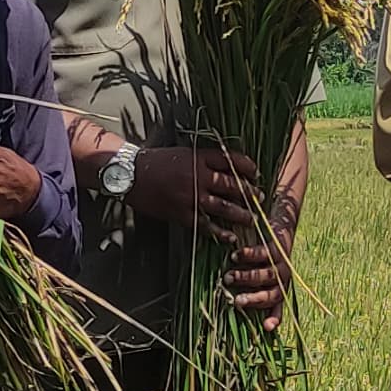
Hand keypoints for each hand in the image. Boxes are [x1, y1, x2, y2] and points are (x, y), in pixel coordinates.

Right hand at [136, 145, 277, 241]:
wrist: (130, 174)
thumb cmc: (155, 162)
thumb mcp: (182, 154)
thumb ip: (202, 160)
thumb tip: (224, 169)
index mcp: (198, 157)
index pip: (230, 159)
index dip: (247, 166)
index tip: (256, 173)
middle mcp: (198, 175)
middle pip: (231, 184)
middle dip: (249, 192)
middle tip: (260, 198)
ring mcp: (190, 196)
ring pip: (223, 206)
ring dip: (241, 213)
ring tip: (252, 219)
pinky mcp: (181, 213)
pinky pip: (205, 224)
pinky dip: (219, 232)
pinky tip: (230, 236)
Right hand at [216, 214, 289, 328]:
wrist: (278, 228)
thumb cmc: (261, 256)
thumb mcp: (257, 274)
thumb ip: (249, 288)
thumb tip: (229, 302)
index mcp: (279, 289)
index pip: (277, 307)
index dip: (274, 318)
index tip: (266, 328)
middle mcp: (283, 279)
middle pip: (270, 295)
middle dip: (253, 299)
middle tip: (236, 301)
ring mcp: (282, 263)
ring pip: (265, 275)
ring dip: (246, 277)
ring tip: (229, 276)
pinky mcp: (277, 247)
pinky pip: (263, 254)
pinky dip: (248, 255)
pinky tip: (235, 256)